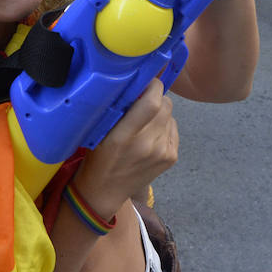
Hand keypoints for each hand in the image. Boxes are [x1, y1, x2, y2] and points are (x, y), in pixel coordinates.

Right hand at [75, 81, 177, 216]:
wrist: (105, 190)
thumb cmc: (98, 156)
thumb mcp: (99, 131)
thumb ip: (117, 109)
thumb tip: (136, 83)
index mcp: (124, 136)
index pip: (151, 102)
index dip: (152, 85)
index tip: (145, 80)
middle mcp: (147, 145)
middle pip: (165, 105)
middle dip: (155, 96)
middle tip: (142, 100)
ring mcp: (162, 152)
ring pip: (170, 115)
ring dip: (159, 112)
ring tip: (143, 122)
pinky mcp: (171, 157)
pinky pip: (173, 128)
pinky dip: (164, 125)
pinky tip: (150, 134)